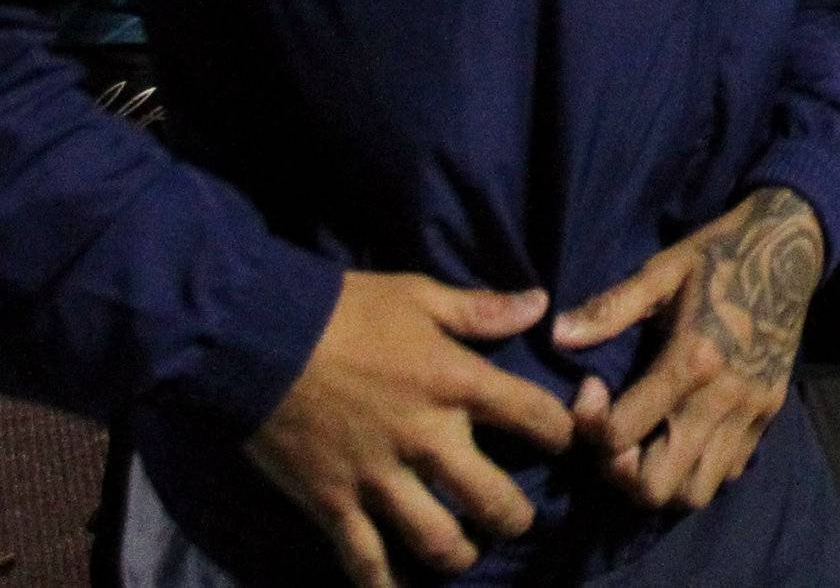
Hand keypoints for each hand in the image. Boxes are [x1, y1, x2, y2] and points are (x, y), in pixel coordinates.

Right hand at [245, 274, 572, 587]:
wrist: (261, 340)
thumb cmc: (346, 310)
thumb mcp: (419, 295)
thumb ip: (481, 308)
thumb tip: (539, 305)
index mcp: (454, 382)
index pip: (532, 416)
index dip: (559, 432)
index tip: (563, 439)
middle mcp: (425, 438)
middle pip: (492, 499)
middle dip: (515, 517)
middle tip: (517, 519)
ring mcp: (379, 479)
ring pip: (437, 541)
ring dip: (459, 555)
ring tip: (465, 551)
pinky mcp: (335, 505)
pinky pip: (366, 563)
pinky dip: (384, 585)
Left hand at [552, 189, 823, 511]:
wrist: (790, 246)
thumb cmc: (717, 253)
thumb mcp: (662, 269)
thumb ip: (611, 307)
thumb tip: (557, 334)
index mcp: (692, 360)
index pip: (622, 434)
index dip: (590, 423)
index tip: (590, 390)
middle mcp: (722, 399)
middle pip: (657, 486)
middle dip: (621, 471)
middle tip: (612, 433)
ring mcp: (750, 413)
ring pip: (696, 492)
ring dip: (662, 481)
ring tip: (646, 443)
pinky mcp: (769, 414)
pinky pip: (728, 471)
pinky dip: (700, 467)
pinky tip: (685, 433)